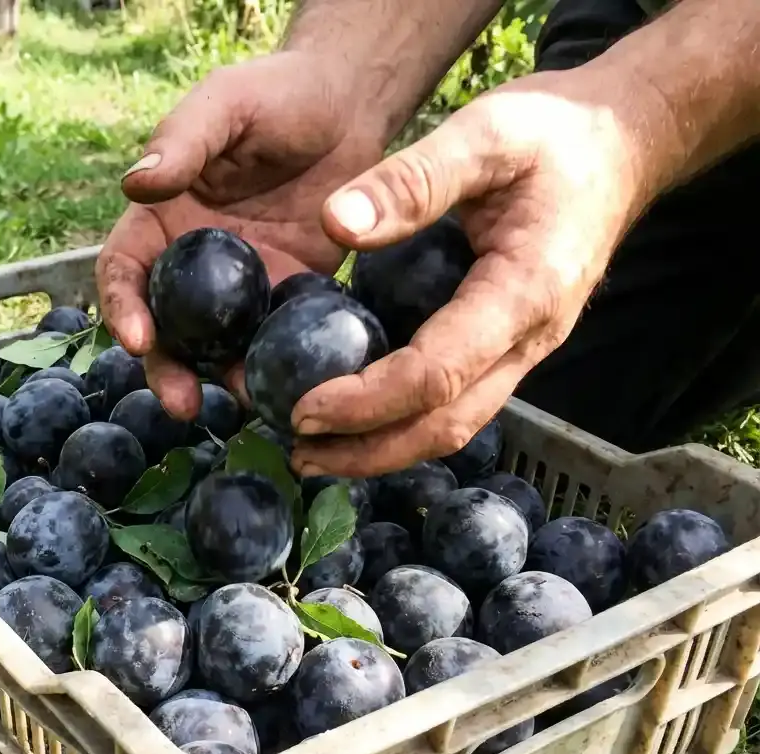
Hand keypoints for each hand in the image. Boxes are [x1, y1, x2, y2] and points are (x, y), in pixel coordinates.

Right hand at [96, 50, 383, 419]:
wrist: (350, 107)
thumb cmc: (276, 94)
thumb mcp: (226, 103)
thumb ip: (183, 141)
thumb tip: (135, 184)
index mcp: (161, 220)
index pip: (123, 272)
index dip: (121, 307)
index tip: (137, 339)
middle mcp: (194, 264)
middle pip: (166, 328)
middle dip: (167, 369)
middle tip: (182, 403)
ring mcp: (244, 286)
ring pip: (219, 346)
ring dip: (223, 379)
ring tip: (245, 401)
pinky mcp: (291, 296)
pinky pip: (277, 339)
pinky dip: (279, 366)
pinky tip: (291, 385)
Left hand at [288, 66, 666, 477]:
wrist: (622, 145)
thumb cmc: (556, 135)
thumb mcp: (486, 132)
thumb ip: (413, 178)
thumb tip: (336, 222)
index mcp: (525, 290)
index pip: (438, 373)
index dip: (367, 401)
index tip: (302, 409)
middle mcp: (529, 337)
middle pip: (446, 425)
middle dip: (368, 450)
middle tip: (296, 454)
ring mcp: (523, 349)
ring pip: (454, 426)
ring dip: (382, 449)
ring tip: (313, 453)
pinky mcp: (508, 346)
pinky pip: (457, 403)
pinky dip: (401, 422)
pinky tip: (353, 420)